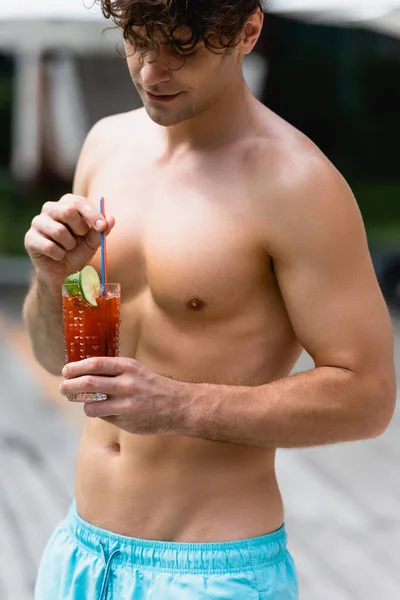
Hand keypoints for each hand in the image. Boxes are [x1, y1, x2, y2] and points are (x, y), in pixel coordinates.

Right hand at [24, 194, 114, 287]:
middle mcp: (50, 209)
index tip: (102, 227)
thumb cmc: (79, 251)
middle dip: (79, 228)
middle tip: (80, 238)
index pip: (78, 201)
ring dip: (69, 245)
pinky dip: (59, 254)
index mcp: (67, 204)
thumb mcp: (93, 242)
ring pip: (58, 231)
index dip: (92, 214)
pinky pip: (49, 246)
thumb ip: (101, 231)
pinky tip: (58, 255)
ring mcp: (38, 222)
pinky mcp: (30, 238)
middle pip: (67, 211)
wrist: (63, 271)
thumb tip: (110, 219)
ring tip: (68, 248)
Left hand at [60, 357, 187, 435]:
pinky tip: (104, 410)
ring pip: (90, 405)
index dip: (76, 367)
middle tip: (64, 388)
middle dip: (70, 386)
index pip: (95, 364)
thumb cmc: (154, 386)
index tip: (66, 371)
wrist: (179, 406)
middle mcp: (126, 384)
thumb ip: (114, 370)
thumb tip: (83, 372)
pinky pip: (103, 417)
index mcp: (128, 367)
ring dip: (82, 404)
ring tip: (81, 401)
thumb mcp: (136, 370)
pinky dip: (99, 413)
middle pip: (88, 384)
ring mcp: (126, 404)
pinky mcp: (126, 421)